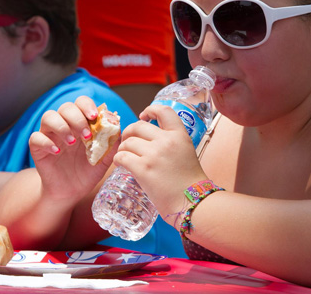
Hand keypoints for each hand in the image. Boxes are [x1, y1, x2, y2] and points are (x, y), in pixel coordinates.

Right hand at [29, 96, 117, 203]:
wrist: (72, 192)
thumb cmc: (88, 172)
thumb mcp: (104, 159)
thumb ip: (111, 144)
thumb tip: (118, 126)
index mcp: (81, 123)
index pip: (81, 103)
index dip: (87, 105)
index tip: (94, 116)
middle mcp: (65, 125)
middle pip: (66, 107)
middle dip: (77, 117)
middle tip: (86, 135)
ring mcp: (50, 135)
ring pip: (48, 117)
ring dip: (62, 126)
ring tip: (72, 142)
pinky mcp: (37, 148)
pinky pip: (36, 137)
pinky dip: (46, 142)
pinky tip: (57, 152)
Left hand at [115, 104, 207, 222]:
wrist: (192, 201)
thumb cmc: (189, 181)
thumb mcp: (186, 152)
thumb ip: (171, 142)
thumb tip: (150, 138)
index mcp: (179, 135)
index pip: (163, 110)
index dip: (150, 110)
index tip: (143, 116)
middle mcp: (167, 141)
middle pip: (138, 126)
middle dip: (129, 132)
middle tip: (127, 141)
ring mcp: (154, 154)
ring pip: (127, 142)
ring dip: (123, 149)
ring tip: (125, 157)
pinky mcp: (143, 169)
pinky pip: (122, 157)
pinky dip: (119, 160)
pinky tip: (121, 164)